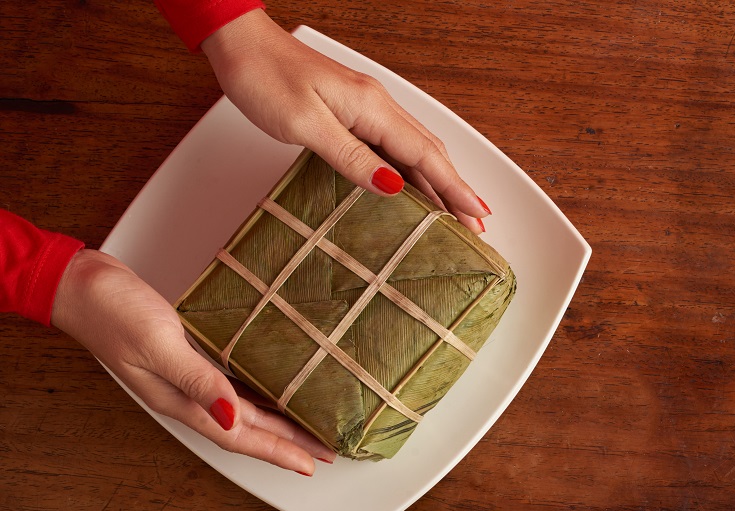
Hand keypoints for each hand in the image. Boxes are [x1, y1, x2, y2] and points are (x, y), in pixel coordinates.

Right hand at [51, 249, 336, 473]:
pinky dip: (257, 394)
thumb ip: (197, 381)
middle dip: (286, 443)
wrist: (78, 283)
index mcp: (180, 400)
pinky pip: (232, 384)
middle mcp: (187, 395)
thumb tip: (233, 417)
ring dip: (276, 423)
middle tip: (325, 452)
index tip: (309, 465)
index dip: (276, 452)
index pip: (238, 436)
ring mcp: (186, 377)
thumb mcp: (159, 345)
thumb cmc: (112, 311)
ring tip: (308, 430)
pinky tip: (273, 392)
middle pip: (247, 428)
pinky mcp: (188, 355)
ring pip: (242, 409)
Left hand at [202, 9, 490, 232]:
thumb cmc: (265, 78)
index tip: (476, 213)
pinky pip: (396, 145)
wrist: (241, 45)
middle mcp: (377, 105)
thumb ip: (352, 157)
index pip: (425, 155)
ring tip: (456, 212)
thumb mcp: (306, 124)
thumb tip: (393, 187)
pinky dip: (415, 170)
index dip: (454, 187)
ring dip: (440, 181)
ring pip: (417, 150)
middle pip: (431, 153)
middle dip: (457, 189)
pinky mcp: (354, 111)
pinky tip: (416, 187)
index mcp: (372, 107)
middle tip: (476, 224)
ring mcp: (367, 107)